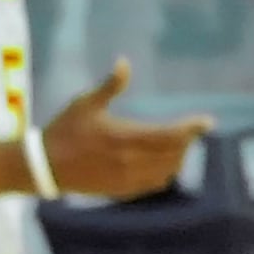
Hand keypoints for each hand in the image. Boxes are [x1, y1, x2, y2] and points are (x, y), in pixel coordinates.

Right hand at [39, 58, 209, 197]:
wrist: (46, 166)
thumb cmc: (66, 130)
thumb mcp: (85, 103)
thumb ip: (110, 86)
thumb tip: (124, 62)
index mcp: (125, 137)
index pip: (170, 135)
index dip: (191, 129)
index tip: (207, 122)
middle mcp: (131, 161)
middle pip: (173, 154)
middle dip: (186, 142)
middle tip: (192, 130)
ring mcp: (128, 179)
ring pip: (167, 171)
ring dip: (177, 158)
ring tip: (179, 145)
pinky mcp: (122, 191)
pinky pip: (153, 184)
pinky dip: (165, 173)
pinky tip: (163, 163)